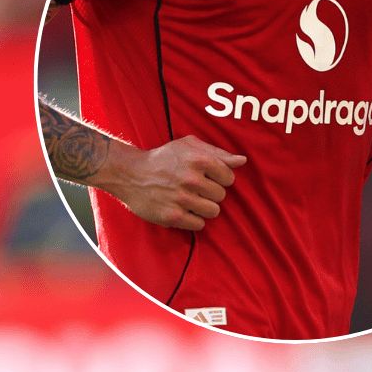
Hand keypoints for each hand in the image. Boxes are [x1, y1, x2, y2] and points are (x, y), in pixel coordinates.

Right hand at [101, 135, 247, 231]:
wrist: (129, 173)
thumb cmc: (163, 158)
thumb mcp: (189, 146)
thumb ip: (218, 153)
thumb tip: (242, 161)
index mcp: (198, 160)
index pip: (229, 177)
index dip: (220, 178)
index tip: (207, 177)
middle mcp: (191, 179)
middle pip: (221, 196)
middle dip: (210, 193)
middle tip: (194, 188)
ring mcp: (181, 199)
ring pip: (213, 211)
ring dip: (204, 207)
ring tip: (189, 199)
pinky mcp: (171, 216)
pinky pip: (199, 225)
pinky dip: (193, 220)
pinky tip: (183, 210)